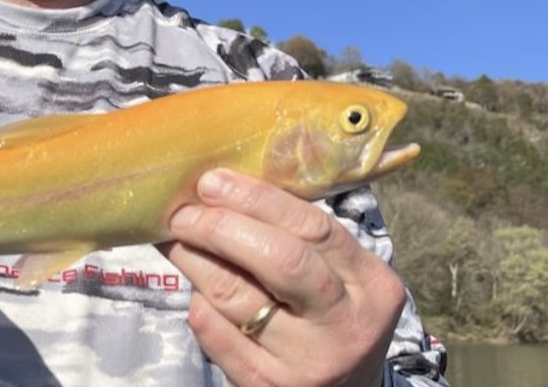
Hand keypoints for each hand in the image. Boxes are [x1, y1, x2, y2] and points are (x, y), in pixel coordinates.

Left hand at [162, 168, 404, 386]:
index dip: (257, 199)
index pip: (313, 228)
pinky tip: (193, 284)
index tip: (212, 181)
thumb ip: (298, 238)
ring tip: (176, 238)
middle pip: (279, 259)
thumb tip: (225, 189)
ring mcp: (306, 362)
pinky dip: (197, 300)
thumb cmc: (329, 318)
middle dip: (221, 227)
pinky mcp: (266, 386)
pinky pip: (215, 331)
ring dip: (194, 258)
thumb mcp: (339, 278)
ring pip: (235, 293)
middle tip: (184, 212)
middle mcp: (345, 326)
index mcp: (371, 285)